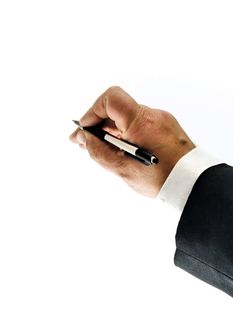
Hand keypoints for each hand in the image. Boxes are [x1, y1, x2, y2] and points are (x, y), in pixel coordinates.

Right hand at [70, 86, 194, 196]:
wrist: (193, 184)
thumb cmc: (161, 178)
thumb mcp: (122, 168)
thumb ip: (97, 150)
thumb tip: (82, 137)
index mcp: (141, 121)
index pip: (110, 99)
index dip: (92, 111)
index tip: (84, 129)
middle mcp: (152, 115)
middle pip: (117, 109)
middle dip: (98, 124)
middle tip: (85, 143)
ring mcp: (161, 120)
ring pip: (127, 118)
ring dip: (111, 131)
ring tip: (103, 150)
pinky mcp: (166, 127)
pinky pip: (139, 124)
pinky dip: (126, 134)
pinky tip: (122, 151)